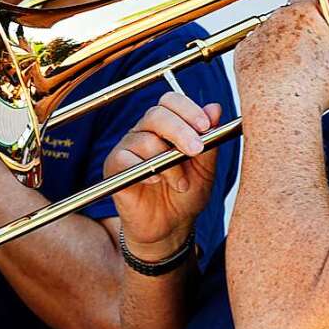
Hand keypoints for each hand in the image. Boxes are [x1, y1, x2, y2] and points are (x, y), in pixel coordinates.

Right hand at [108, 93, 221, 260]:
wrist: (170, 226)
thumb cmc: (186, 194)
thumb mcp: (205, 168)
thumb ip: (210, 140)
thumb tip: (215, 108)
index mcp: (167, 126)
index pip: (171, 101)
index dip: (188, 109)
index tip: (206, 126)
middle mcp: (145, 131)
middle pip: (156, 114)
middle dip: (180, 131)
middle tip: (196, 151)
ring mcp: (128, 148)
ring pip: (145, 140)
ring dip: (169, 164)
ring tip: (181, 184)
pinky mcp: (114, 166)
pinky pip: (125, 159)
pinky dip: (145, 171)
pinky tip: (156, 183)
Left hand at [234, 1, 328, 115]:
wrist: (279, 111)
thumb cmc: (315, 88)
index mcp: (303, 12)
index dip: (316, 4)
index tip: (321, 18)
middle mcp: (275, 18)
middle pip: (293, 18)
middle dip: (304, 32)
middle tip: (315, 58)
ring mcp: (255, 36)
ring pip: (274, 36)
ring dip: (284, 48)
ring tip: (296, 73)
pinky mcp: (241, 54)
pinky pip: (257, 52)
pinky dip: (266, 62)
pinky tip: (279, 78)